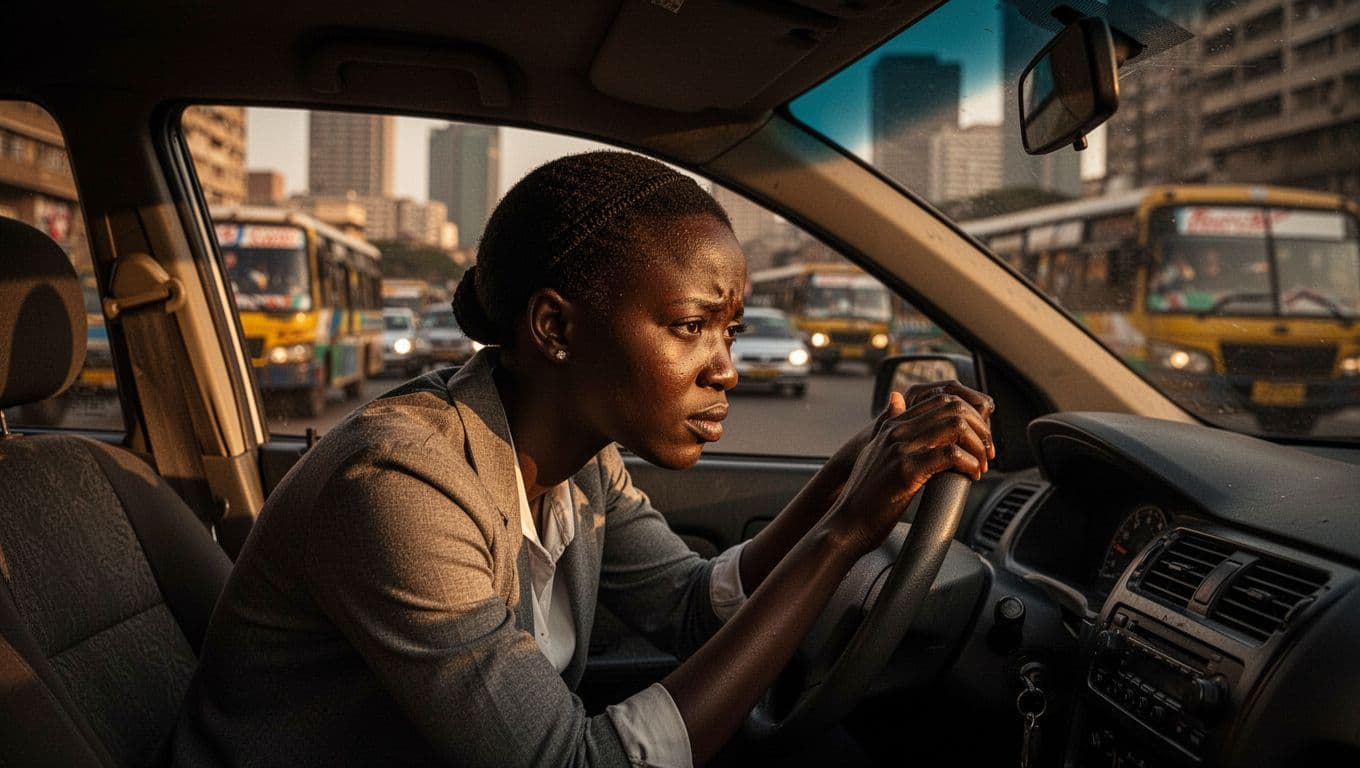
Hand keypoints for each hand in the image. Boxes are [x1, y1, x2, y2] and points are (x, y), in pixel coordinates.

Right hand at [825, 384, 994, 557]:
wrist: (847, 524)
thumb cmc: (863, 494)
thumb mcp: (872, 449)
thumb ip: (886, 423)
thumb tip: (896, 397)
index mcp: (892, 425)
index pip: (940, 399)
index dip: (968, 414)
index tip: (978, 437)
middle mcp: (896, 431)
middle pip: (952, 408)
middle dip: (979, 428)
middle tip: (987, 451)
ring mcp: (900, 449)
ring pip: (955, 427)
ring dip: (977, 445)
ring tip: (981, 464)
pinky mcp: (906, 470)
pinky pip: (950, 455)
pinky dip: (969, 463)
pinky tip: (971, 475)